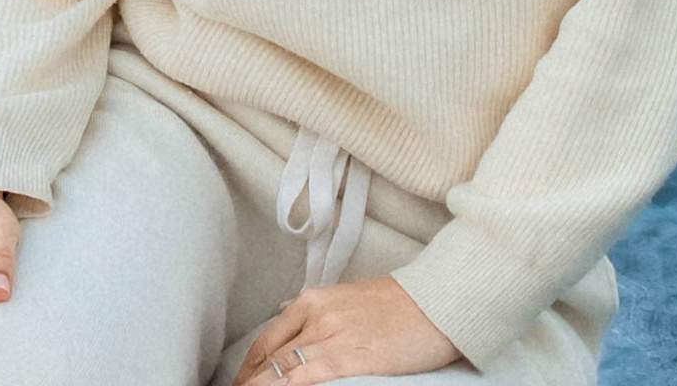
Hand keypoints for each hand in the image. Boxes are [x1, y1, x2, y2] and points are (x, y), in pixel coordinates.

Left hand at [231, 275, 458, 382]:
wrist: (435, 304)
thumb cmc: (401, 306)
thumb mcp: (351, 303)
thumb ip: (323, 318)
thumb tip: (300, 336)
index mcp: (315, 299)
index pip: (269, 336)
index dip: (250, 364)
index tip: (241, 380)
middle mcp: (315, 314)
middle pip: (269, 353)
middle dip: (249, 379)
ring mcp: (329, 336)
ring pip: (280, 368)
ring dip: (260, 385)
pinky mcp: (346, 357)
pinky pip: (303, 378)